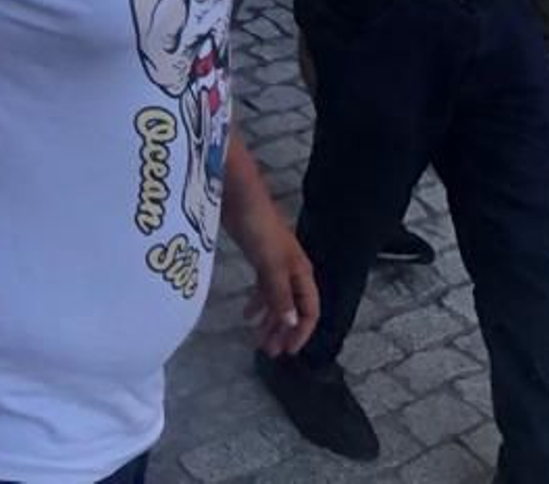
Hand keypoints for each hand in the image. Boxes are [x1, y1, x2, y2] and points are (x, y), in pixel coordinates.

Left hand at [241, 215, 318, 357]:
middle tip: (269, 352)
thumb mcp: (271, 264)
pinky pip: (263, 287)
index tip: (288, 352)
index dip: (301, 332)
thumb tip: (291, 324)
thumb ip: (280, 294)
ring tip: (257, 340)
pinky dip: (258, 302)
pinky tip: (247, 314)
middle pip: (293, 308)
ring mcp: (275, 264)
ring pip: (277, 300)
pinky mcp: (259, 257)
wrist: (239, 196)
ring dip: (270, 321)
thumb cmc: (259, 228)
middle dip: (283, 331)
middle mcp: (292, 271)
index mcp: (301, 273)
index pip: (310, 311)